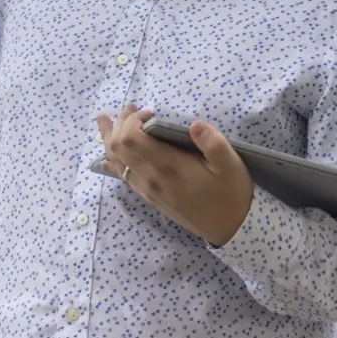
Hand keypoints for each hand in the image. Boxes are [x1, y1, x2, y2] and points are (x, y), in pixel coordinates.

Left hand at [97, 105, 254, 246]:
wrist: (229, 229)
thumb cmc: (231, 193)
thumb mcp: (231, 165)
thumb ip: (213, 143)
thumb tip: (194, 124)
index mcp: (168, 167)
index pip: (131, 139)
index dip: (132, 120)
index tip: (150, 112)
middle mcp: (151, 178)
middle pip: (118, 147)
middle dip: (119, 123)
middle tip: (131, 108)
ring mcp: (147, 189)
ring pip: (115, 162)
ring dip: (109, 139)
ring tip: (105, 120)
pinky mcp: (149, 196)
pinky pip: (122, 176)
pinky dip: (112, 161)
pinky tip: (107, 157)